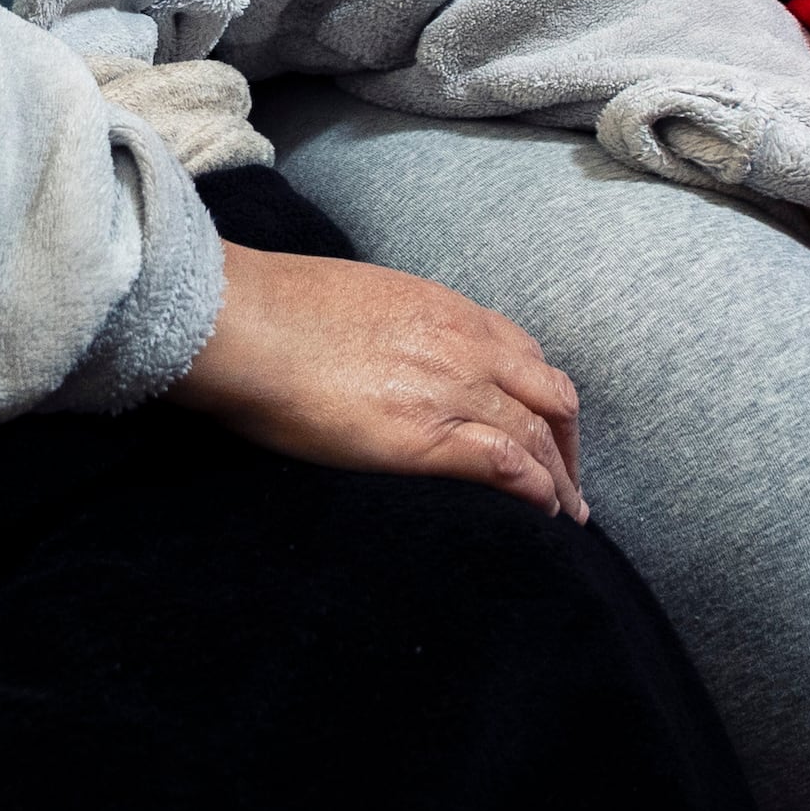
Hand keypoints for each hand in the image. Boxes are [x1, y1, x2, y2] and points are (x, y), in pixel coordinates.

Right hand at [167, 246, 587, 523]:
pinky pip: (508, 465)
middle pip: (548, 393)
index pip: (522, 350)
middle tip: (569, 475)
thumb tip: (382, 349)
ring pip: (538, 433)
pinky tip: (544, 511)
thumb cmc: (273, 309)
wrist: (241, 324)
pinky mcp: (426, 439)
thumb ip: (390, 324)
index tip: (543, 420)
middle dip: (567, 438)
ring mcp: (449, 391)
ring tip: (568, 511)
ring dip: (563, 475)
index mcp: (442, 308)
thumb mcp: (354, 299)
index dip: (540, 392)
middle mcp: (461, 345)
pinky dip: (537, 489)